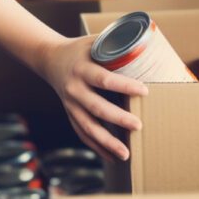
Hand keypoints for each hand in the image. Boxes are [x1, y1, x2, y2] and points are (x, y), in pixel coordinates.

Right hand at [37, 36, 146, 160]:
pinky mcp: (70, 114)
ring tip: (126, 154)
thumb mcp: (94, 41)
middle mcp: (74, 89)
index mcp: (82, 68)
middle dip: (118, 118)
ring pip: (88, 127)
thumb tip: (148, 42)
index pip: (104, 79)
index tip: (144, 91)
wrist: (50, 59)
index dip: (124, 86)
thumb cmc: (80, 49)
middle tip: (138, 125)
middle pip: (97, 107)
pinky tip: (111, 157)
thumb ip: (116, 44)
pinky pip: (82, 134)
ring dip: (107, 142)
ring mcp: (70, 104)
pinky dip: (97, 147)